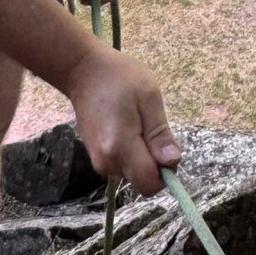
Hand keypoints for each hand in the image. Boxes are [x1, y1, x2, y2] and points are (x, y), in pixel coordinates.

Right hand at [66, 45, 179, 194]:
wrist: (83, 71)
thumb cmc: (118, 77)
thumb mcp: (148, 97)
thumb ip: (160, 133)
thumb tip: (172, 162)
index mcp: (120, 148)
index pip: (149, 183)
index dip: (165, 171)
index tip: (163, 143)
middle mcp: (106, 162)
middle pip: (141, 180)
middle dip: (153, 161)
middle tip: (148, 126)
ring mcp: (98, 162)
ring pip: (133, 173)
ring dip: (141, 156)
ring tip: (134, 122)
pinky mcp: (96, 157)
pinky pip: (122, 165)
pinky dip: (130, 153)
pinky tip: (124, 127)